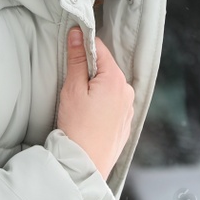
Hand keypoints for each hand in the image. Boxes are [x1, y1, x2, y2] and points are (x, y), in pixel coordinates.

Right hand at [55, 27, 134, 178]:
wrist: (84, 165)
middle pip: (106, 68)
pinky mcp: (125, 123)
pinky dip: (102, 105)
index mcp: (116, 79)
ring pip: (109, 87)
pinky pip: (113, 104)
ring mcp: (129, 108)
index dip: (83, 47)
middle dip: (89, 72)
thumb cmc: (77, 128)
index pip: (100, 49)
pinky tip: (89, 117)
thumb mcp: (73, 89)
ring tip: (81, 107)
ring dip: (96, 89)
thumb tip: (77, 34)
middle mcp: (127, 91)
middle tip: (73, 88)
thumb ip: (77, 59)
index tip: (70, 52)